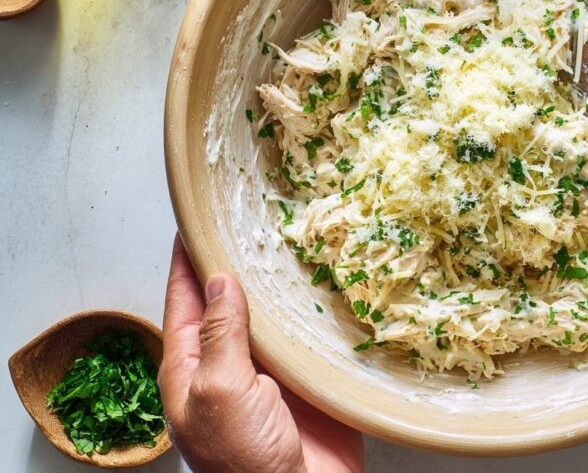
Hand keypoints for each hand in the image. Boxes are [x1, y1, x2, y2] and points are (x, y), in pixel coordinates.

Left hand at [159, 235, 363, 472]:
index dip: (186, 261)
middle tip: (246, 220)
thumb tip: (220, 281)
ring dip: (277, 283)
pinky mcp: (307, 379)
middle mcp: (229, 365)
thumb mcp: (219, 390)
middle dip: (235, 264)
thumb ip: (220, 335)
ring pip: (269, 315)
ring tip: (286, 240)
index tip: (191, 222)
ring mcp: (269, 372)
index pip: (184, 302)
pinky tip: (323, 285)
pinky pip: (307, 335)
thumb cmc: (245, 460)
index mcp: (192, 368)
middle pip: (228, 303)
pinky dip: (313, 309)